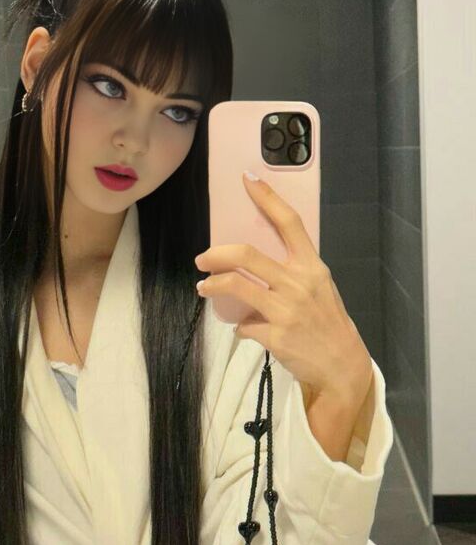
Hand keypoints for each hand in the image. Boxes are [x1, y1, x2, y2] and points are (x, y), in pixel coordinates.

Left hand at [194, 171, 372, 411]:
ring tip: (203, 287)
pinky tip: (245, 329)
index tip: (248, 179)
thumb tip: (253, 265)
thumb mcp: (319, 288)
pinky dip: (240, 327)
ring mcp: (286, 309)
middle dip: (216, 253)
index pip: (289, 223)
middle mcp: (299, 282)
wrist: (342, 366)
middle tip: (202, 258)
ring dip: (212, 285)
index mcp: (312, 266)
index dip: (267, 198)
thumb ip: (292, 273)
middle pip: (246, 254)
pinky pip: (243, 325)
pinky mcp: (275, 335)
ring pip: (235, 286)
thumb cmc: (327, 323)